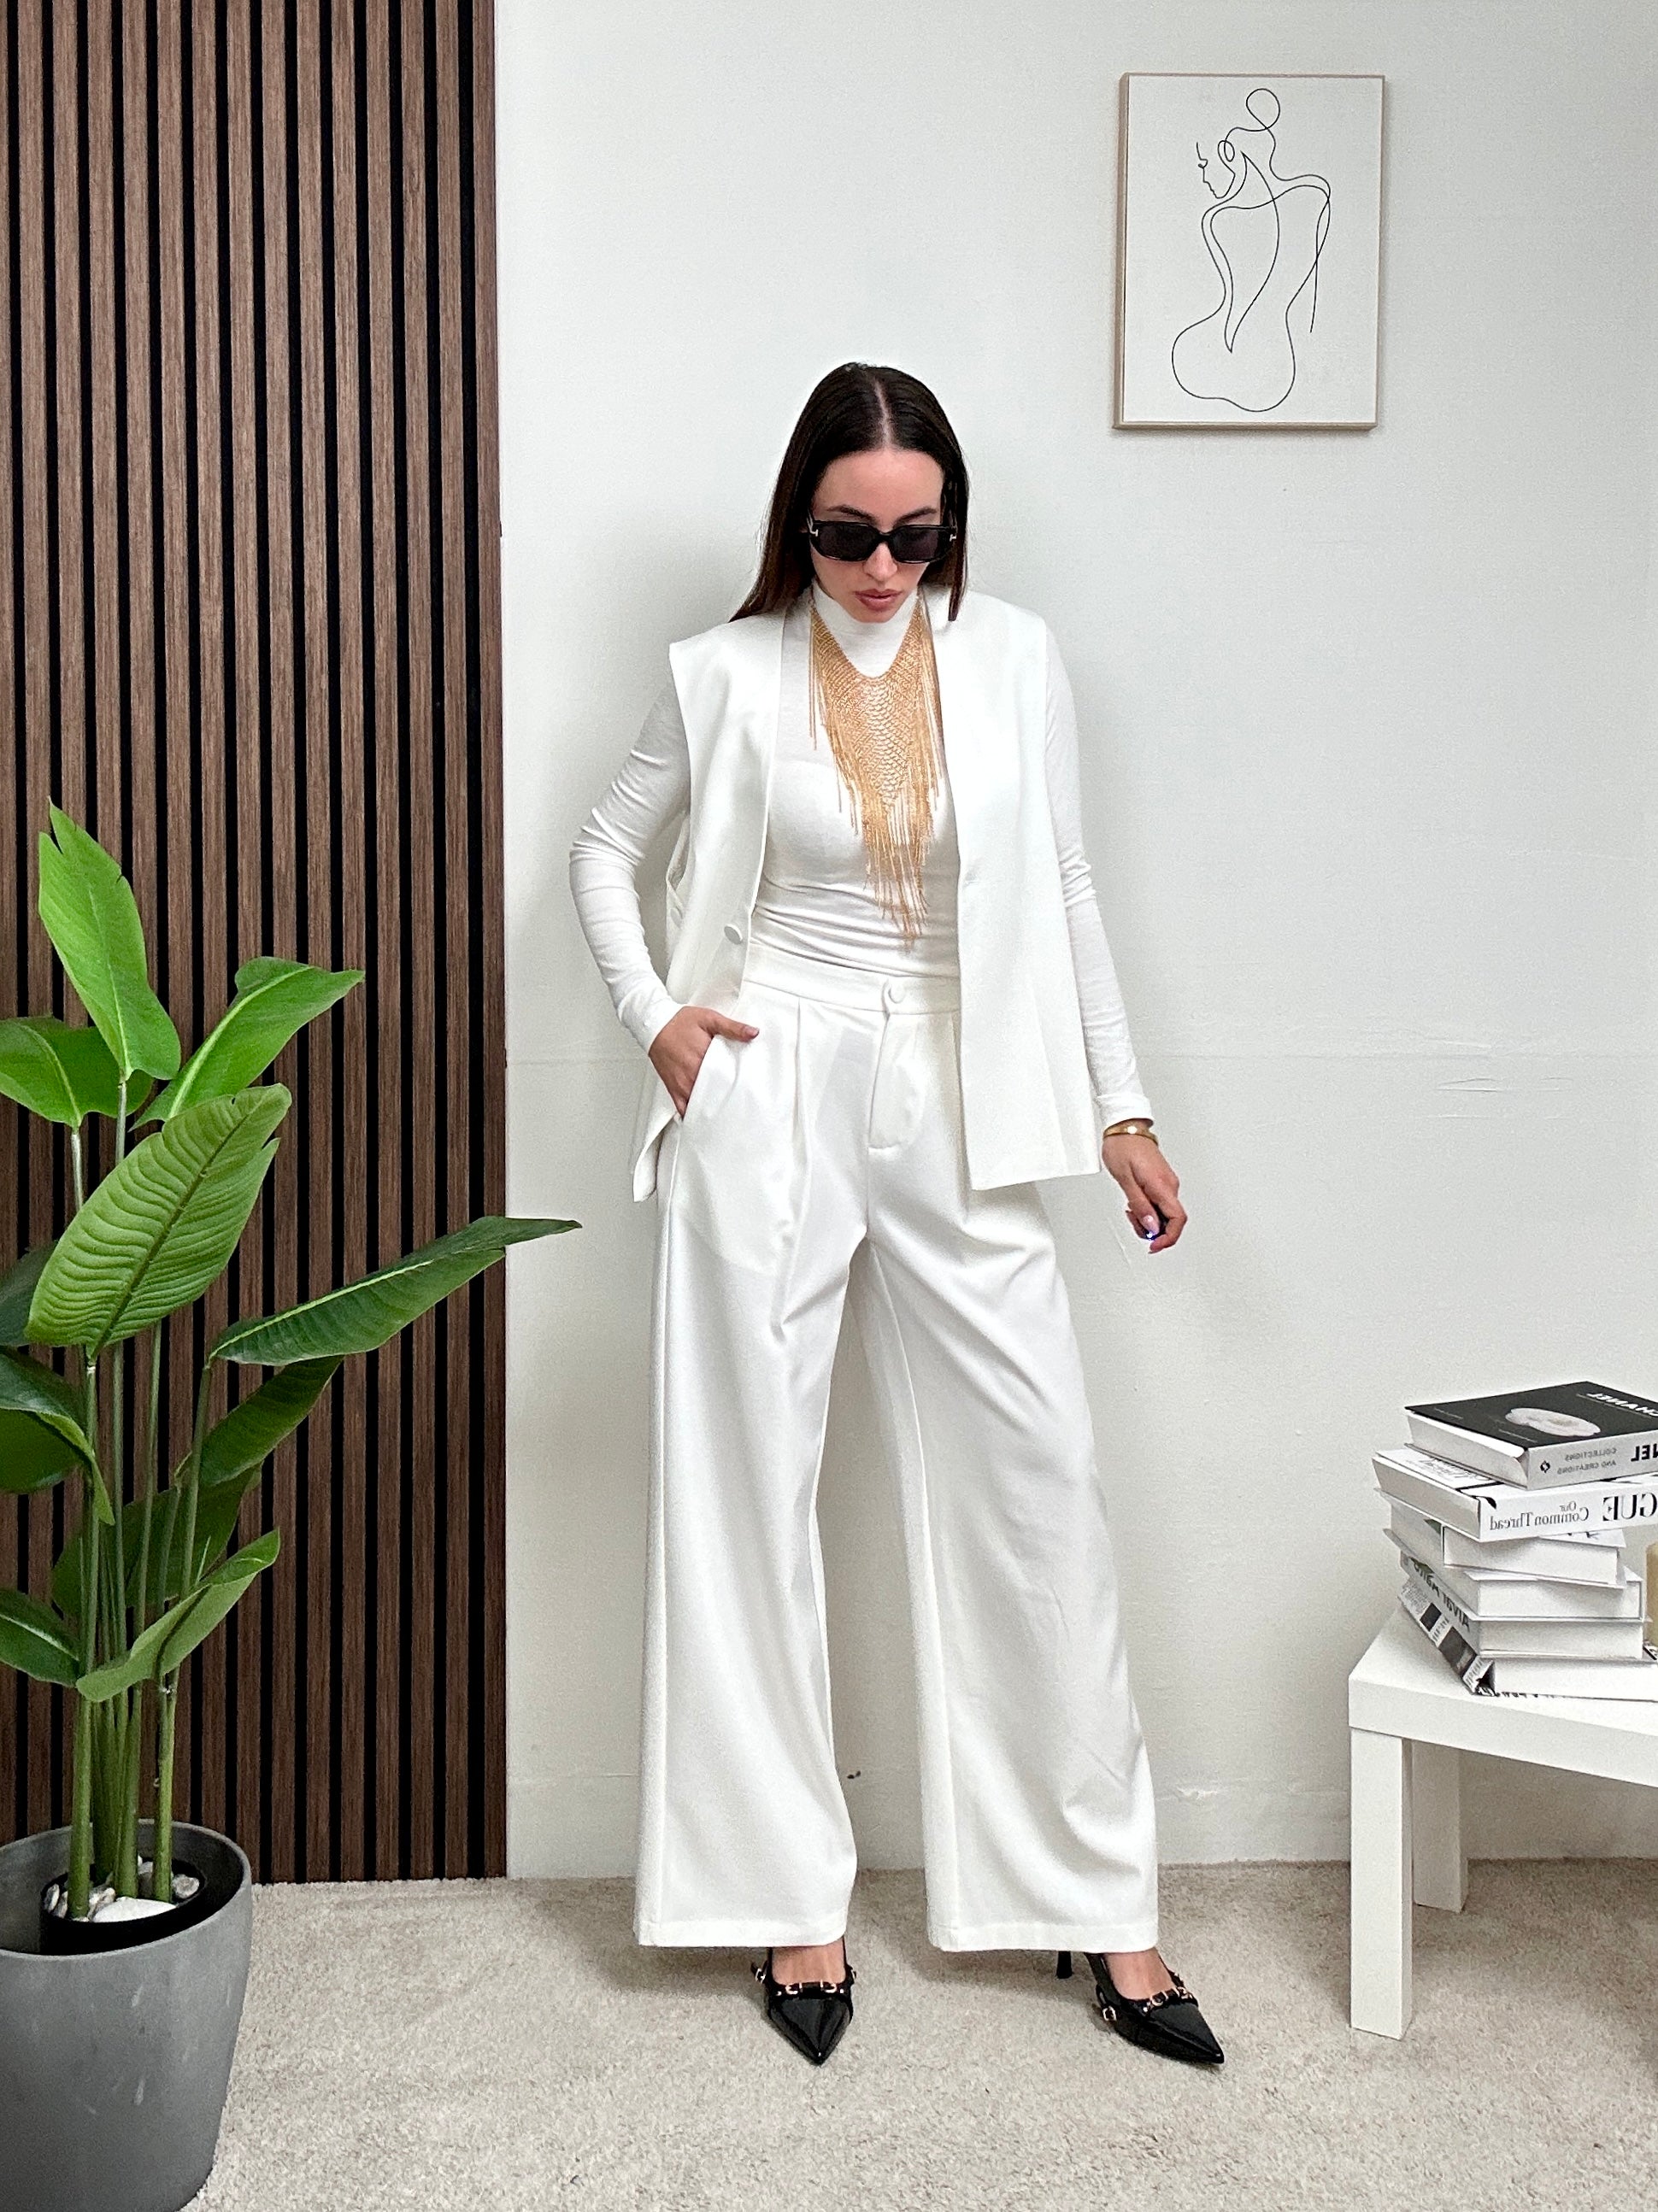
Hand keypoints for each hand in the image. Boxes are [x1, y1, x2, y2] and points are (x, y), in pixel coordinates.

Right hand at [649, 1005, 759, 1117]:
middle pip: (716, 1095)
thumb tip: (753, 1033)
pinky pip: (684, 1110)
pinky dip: (694, 1115)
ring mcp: (682, 1085)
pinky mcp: (674, 1089)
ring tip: (726, 1109)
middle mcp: (692, 1075)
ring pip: (702, 1106)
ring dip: (713, 1107)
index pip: (728, 1079)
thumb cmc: (679, 1023)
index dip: (740, 1085)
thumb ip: (732, 1028)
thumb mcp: (709, 1019)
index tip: (749, 1087)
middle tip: (741, 1100)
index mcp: (704, 1059)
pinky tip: (704, 1116)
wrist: (654, 1026)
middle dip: (729, 1098)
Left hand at [1102, 1132, 1184, 1252]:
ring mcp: (1167, 1183)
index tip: (1154, 1246)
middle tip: (1133, 1221)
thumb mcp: (1125, 1180)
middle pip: (1171, 1220)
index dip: (1168, 1238)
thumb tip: (1152, 1227)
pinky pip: (1160, 1203)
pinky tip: (1135, 1203)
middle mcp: (1169, 1185)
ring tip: (1130, 1210)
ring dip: (1148, 1219)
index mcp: (1162, 1185)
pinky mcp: (1162, 1181)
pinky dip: (1148, 1209)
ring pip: (1164, 1213)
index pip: (1177, 1219)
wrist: (1125, 1128)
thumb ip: (1139, 1205)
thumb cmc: (1122, 1148)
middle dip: (1152, 1229)